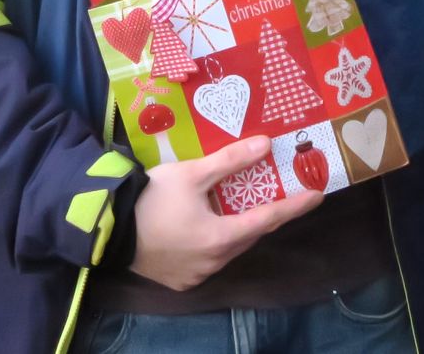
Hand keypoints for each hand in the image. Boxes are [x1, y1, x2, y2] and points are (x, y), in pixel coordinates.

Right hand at [128, 136, 322, 290]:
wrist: (106, 227)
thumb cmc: (151, 198)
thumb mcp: (192, 173)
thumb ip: (231, 160)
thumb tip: (267, 144)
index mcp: (221, 237)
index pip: (269, 219)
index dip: (294, 206)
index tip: (317, 195)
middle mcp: (214, 262)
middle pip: (249, 235)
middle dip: (265, 216)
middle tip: (279, 195)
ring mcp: (197, 275)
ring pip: (229, 249)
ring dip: (239, 229)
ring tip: (242, 207)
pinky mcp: (180, 280)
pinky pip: (208, 260)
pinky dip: (216, 243)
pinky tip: (210, 226)